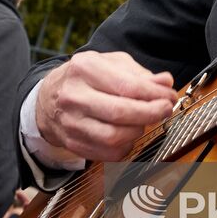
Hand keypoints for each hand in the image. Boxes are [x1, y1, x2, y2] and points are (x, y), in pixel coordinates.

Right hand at [36, 51, 175, 160]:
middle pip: (121, 113)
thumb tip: (165, 84)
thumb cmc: (84, 79)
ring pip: (114, 137)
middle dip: (151, 114)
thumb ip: (139, 73)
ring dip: (138, 131)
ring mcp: (71, 122)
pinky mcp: (73, 143)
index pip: (127, 86)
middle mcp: (74, 96)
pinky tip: (128, 134)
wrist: (48, 99)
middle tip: (164, 110)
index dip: (155, 95)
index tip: (169, 97)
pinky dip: (126, 146)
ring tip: (143, 121)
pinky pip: (108, 153)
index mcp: (84, 69)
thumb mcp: (110, 64)